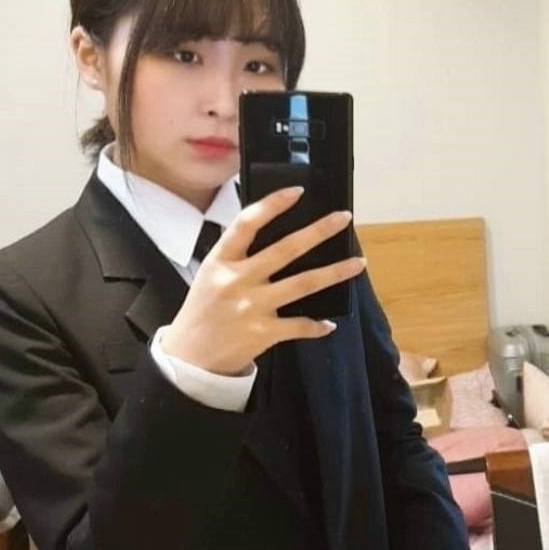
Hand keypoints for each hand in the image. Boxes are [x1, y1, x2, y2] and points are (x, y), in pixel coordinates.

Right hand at [161, 186, 366, 375]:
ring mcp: (252, 306)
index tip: (297, 192)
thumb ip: (238, 255)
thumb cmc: (204, 309)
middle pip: (285, 249)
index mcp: (221, 260)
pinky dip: (317, 325)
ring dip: (335, 272)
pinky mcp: (264, 332)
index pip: (246, 224)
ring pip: (304, 284)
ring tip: (359, 263)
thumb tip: (278, 232)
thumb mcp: (210, 274)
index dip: (272, 205)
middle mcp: (237, 280)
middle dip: (318, 231)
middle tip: (344, 218)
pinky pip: (300, 325)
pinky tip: (330, 323)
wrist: (189, 358)